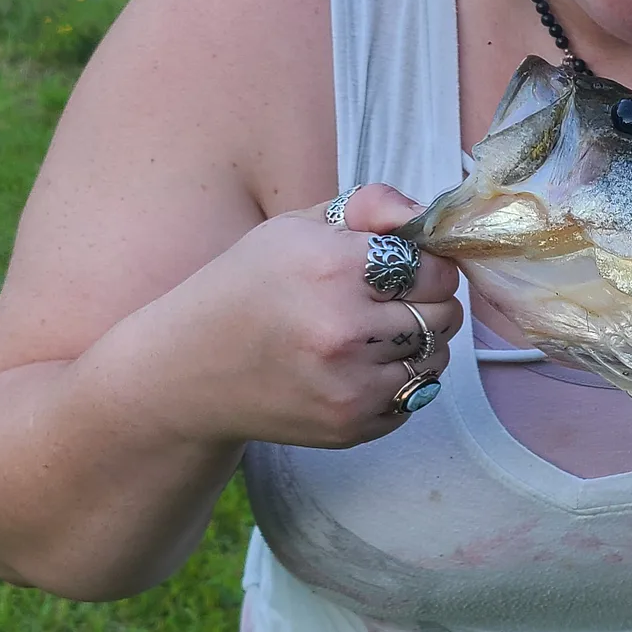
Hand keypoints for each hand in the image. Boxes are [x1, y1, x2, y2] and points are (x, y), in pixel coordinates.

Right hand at [149, 183, 462, 450]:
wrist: (187, 370)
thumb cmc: (248, 286)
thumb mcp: (298, 225)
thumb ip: (373, 206)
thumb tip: (426, 216)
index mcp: (335, 268)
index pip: (436, 269)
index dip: (428, 265)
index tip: (406, 268)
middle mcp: (345, 330)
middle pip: (444, 313)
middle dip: (429, 302)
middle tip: (393, 299)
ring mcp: (348, 384)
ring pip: (437, 357)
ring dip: (422, 342)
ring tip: (378, 331)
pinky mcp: (349, 425)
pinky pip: (416, 398)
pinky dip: (403, 380)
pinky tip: (363, 365)